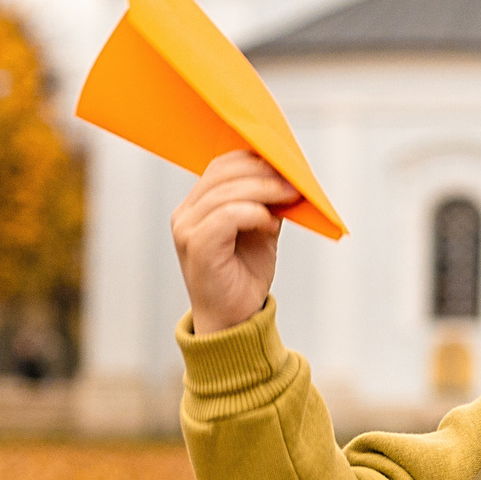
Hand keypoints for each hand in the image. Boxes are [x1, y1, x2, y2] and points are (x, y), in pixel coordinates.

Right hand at [171, 152, 299, 334]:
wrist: (234, 320)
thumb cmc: (244, 276)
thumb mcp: (260, 229)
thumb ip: (266, 202)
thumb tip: (288, 175)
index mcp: (197, 205)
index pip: (222, 165)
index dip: (255, 159)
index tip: (287, 165)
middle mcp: (185, 213)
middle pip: (223, 172)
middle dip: (264, 171)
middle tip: (294, 181)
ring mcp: (187, 229)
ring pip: (227, 191)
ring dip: (265, 190)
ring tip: (290, 199)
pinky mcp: (197, 246)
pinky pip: (228, 215)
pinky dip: (255, 213)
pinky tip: (270, 224)